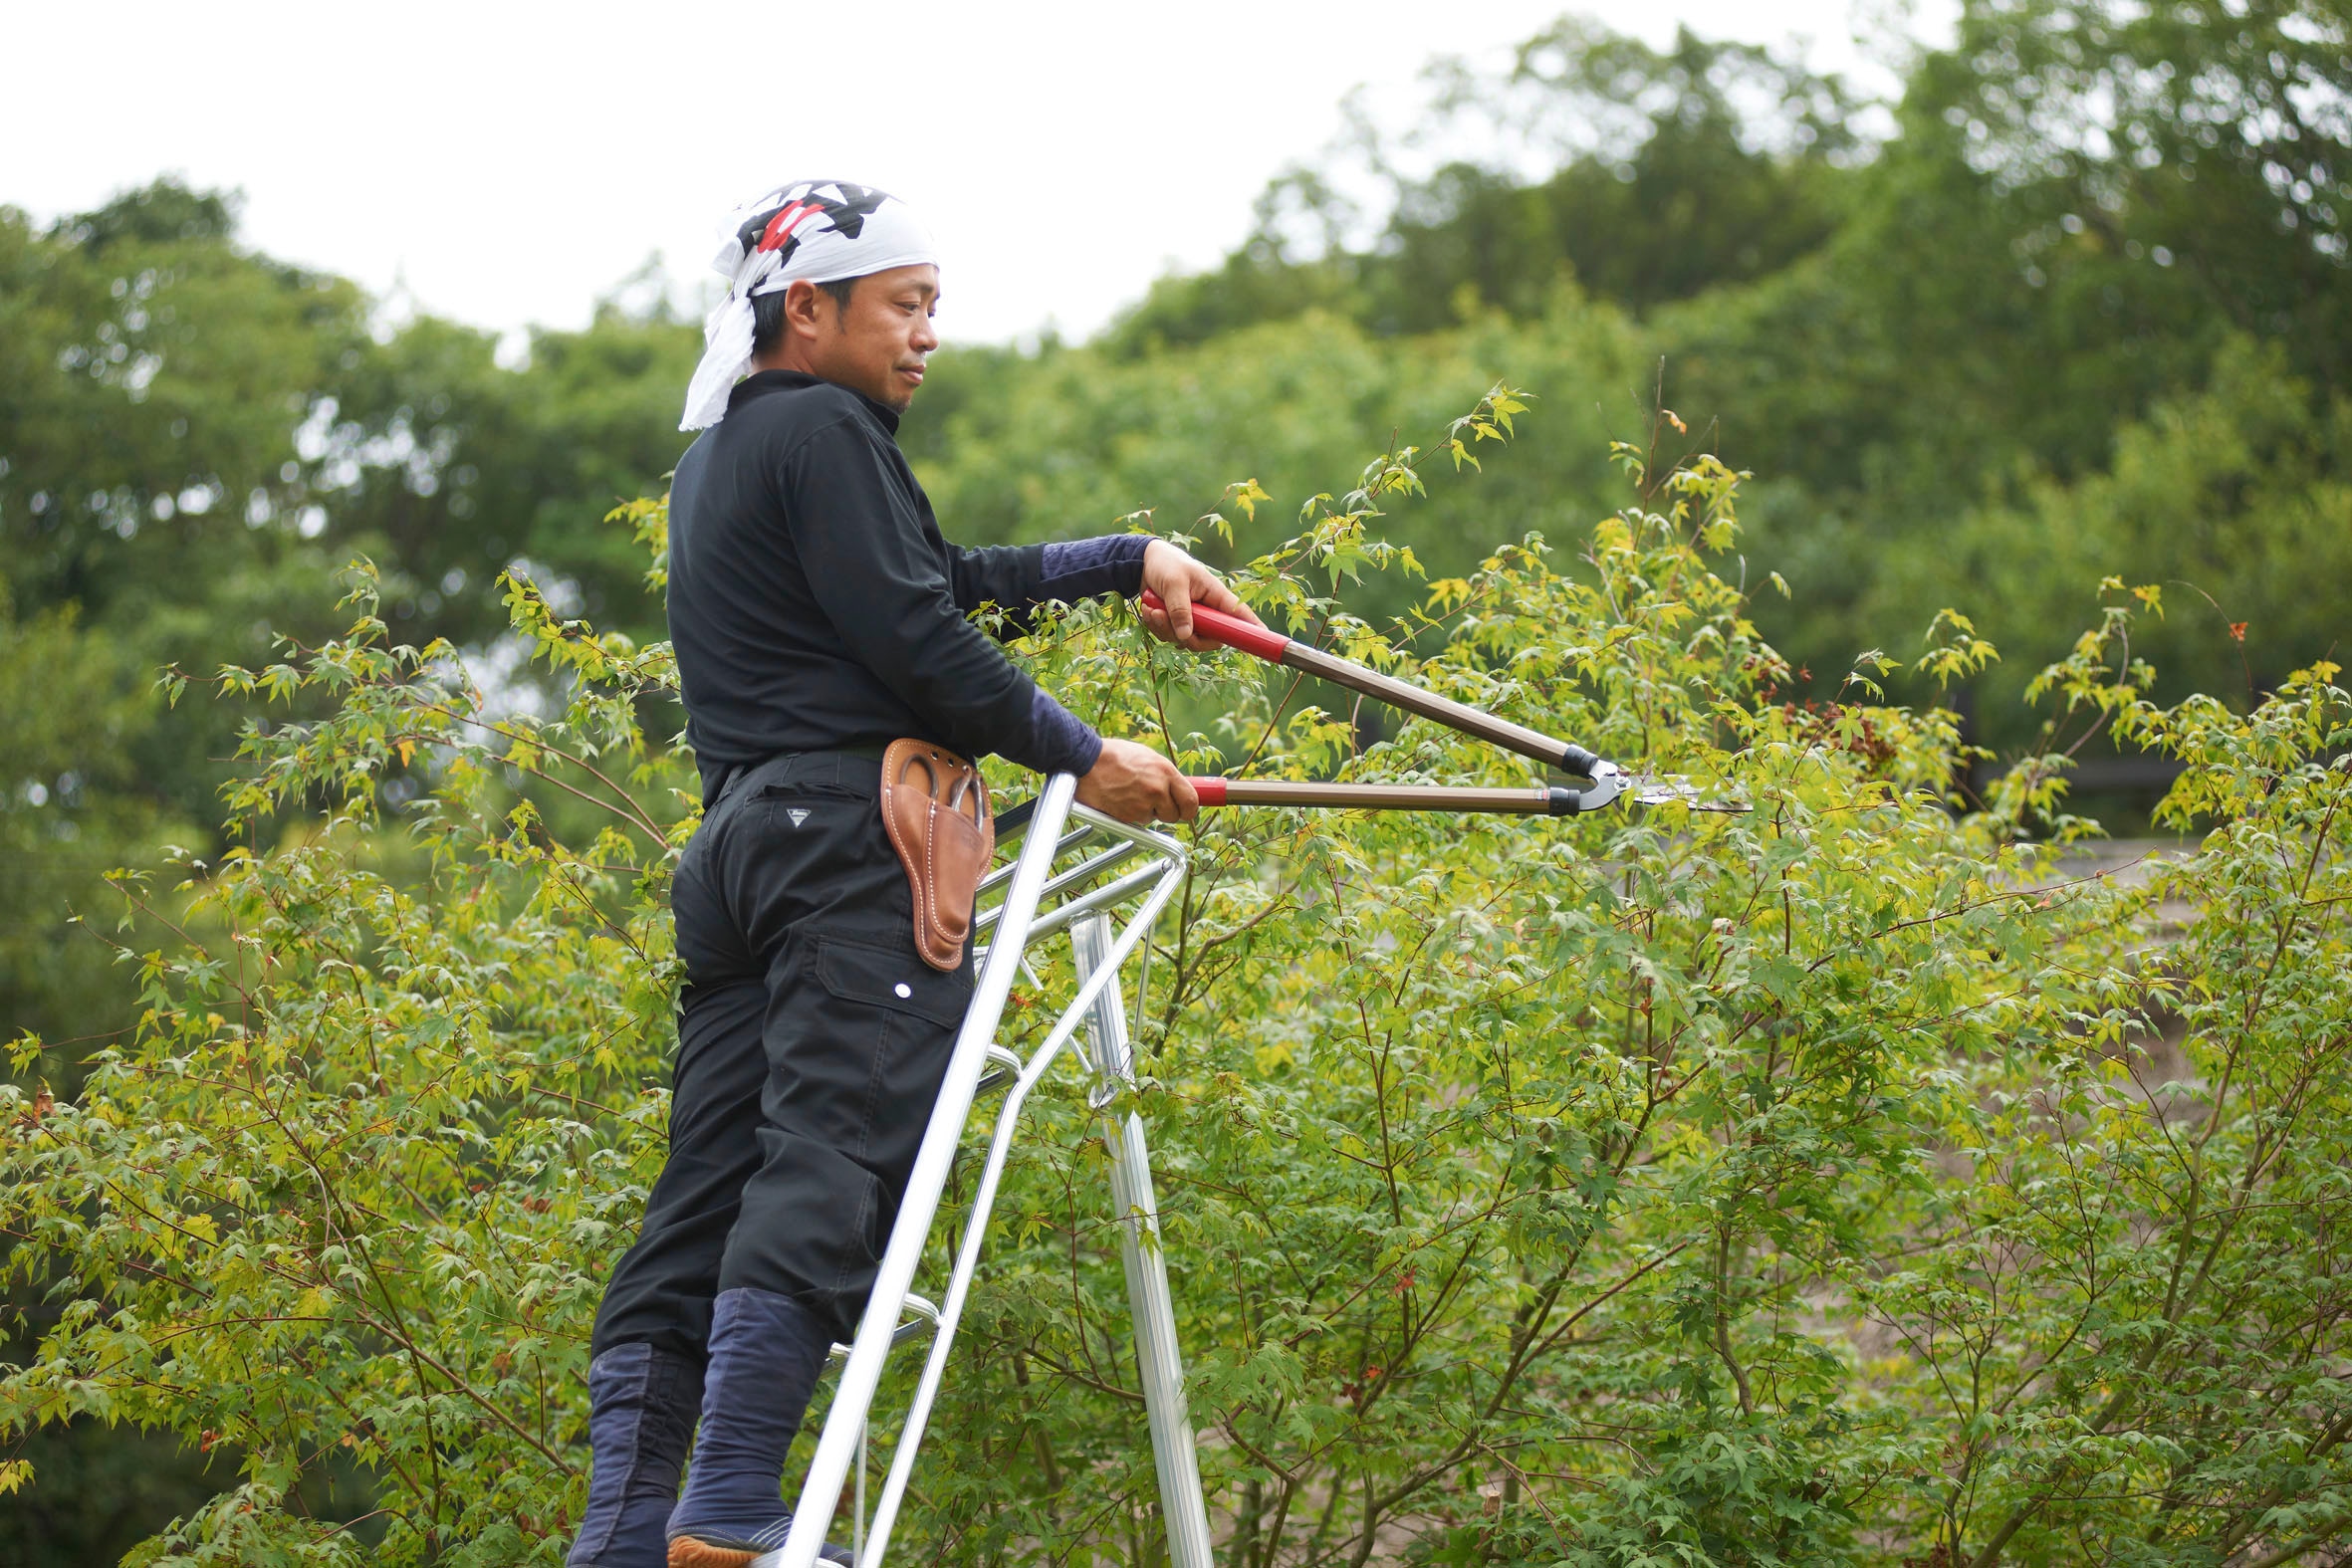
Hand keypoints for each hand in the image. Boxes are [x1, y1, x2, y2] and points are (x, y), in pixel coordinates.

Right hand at [1075, 737, 1198, 824]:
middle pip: (1174, 815)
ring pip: (1152, 819)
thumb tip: (1176, 789)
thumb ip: (1163, 774)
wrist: (1084, 761)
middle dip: (1165, 812)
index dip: (1188, 810)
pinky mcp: (1126, 816)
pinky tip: (1118, 799)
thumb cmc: (1113, 756)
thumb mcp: (1147, 757)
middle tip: (1151, 802)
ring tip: (1128, 794)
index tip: (1185, 812)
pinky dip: (1128, 815)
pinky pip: (1135, 822)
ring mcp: (1141, 805)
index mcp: (1166, 771)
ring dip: (1144, 812)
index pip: (1191, 801)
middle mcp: (1157, 789)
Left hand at [1137, 540, 1265, 651]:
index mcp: (1216, 595)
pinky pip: (1170, 637)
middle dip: (1187, 636)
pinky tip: (1150, 610)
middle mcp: (1209, 611)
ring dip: (1165, 629)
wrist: (1145, 564)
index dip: (1253, 628)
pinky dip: (1157, 627)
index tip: (1263, 638)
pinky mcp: (1177, 624)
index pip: (1240, 615)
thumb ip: (1180, 609)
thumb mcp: (1174, 583)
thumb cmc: (1167, 565)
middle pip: (1211, 639)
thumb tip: (1186, 637)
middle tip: (1164, 619)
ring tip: (1153, 609)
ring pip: (1187, 641)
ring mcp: (1194, 619)